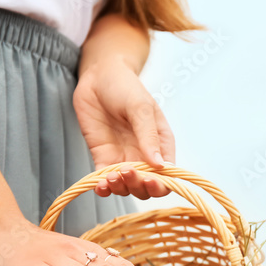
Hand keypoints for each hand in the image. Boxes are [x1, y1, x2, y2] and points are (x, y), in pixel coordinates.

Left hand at [73, 55, 174, 199]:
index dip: (160, 184)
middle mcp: (144, 155)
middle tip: (125, 172)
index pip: (167, 176)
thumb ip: (148, 136)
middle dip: (137, 186)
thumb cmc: (124, 86)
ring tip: (110, 177)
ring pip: (126, 188)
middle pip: (147, 187)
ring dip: (120, 188)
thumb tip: (160, 165)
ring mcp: (123, 158)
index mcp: (161, 144)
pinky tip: (99, 185)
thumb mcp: (140, 107)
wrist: (98, 76)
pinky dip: (103, 188)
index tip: (148, 179)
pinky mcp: (103, 158)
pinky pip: (105, 181)